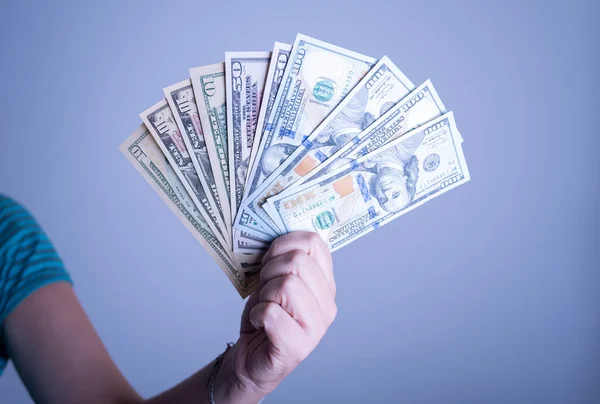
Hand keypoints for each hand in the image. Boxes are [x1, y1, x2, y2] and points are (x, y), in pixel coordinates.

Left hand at [216, 231, 336, 402]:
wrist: (249, 358)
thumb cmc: (264, 316)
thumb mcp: (274, 280)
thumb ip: (284, 258)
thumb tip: (275, 227)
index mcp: (325, 284)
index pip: (314, 243)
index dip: (284, 243)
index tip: (270, 258)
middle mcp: (328, 305)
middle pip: (298, 262)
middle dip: (270, 270)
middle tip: (265, 288)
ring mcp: (316, 328)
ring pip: (286, 285)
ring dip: (264, 294)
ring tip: (265, 306)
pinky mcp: (297, 347)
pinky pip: (271, 313)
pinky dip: (257, 314)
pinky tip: (260, 323)